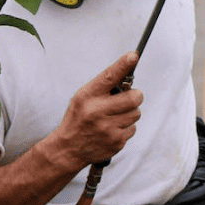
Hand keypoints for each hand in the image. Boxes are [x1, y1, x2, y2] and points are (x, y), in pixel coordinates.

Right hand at [53, 51, 142, 167]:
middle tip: (127, 98)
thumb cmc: (78, 119)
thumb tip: (128, 75)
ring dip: (129, 113)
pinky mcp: (116, 142)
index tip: (133, 56)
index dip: (123, 65)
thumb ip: (103, 86)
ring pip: (136, 113)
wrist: (68, 149)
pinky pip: (133, 128)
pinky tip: (112, 129)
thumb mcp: (83, 97)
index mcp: (88, 97)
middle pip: (134, 97)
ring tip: (114, 116)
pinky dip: (126, 128)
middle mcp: (97, 111)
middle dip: (135, 96)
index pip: (109, 76)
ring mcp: (107, 128)